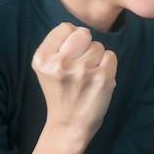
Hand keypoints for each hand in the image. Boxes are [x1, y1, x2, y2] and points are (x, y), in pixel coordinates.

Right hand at [27, 23, 116, 153]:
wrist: (69, 125)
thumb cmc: (61, 92)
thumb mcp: (46, 67)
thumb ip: (57, 45)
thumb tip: (77, 27)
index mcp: (42, 58)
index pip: (65, 27)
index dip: (71, 40)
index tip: (68, 57)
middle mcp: (60, 63)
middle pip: (83, 33)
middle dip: (85, 45)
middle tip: (80, 66)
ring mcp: (82, 70)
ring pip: (98, 46)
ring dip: (96, 58)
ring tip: (87, 77)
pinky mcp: (102, 78)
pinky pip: (111, 56)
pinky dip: (107, 66)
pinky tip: (97, 80)